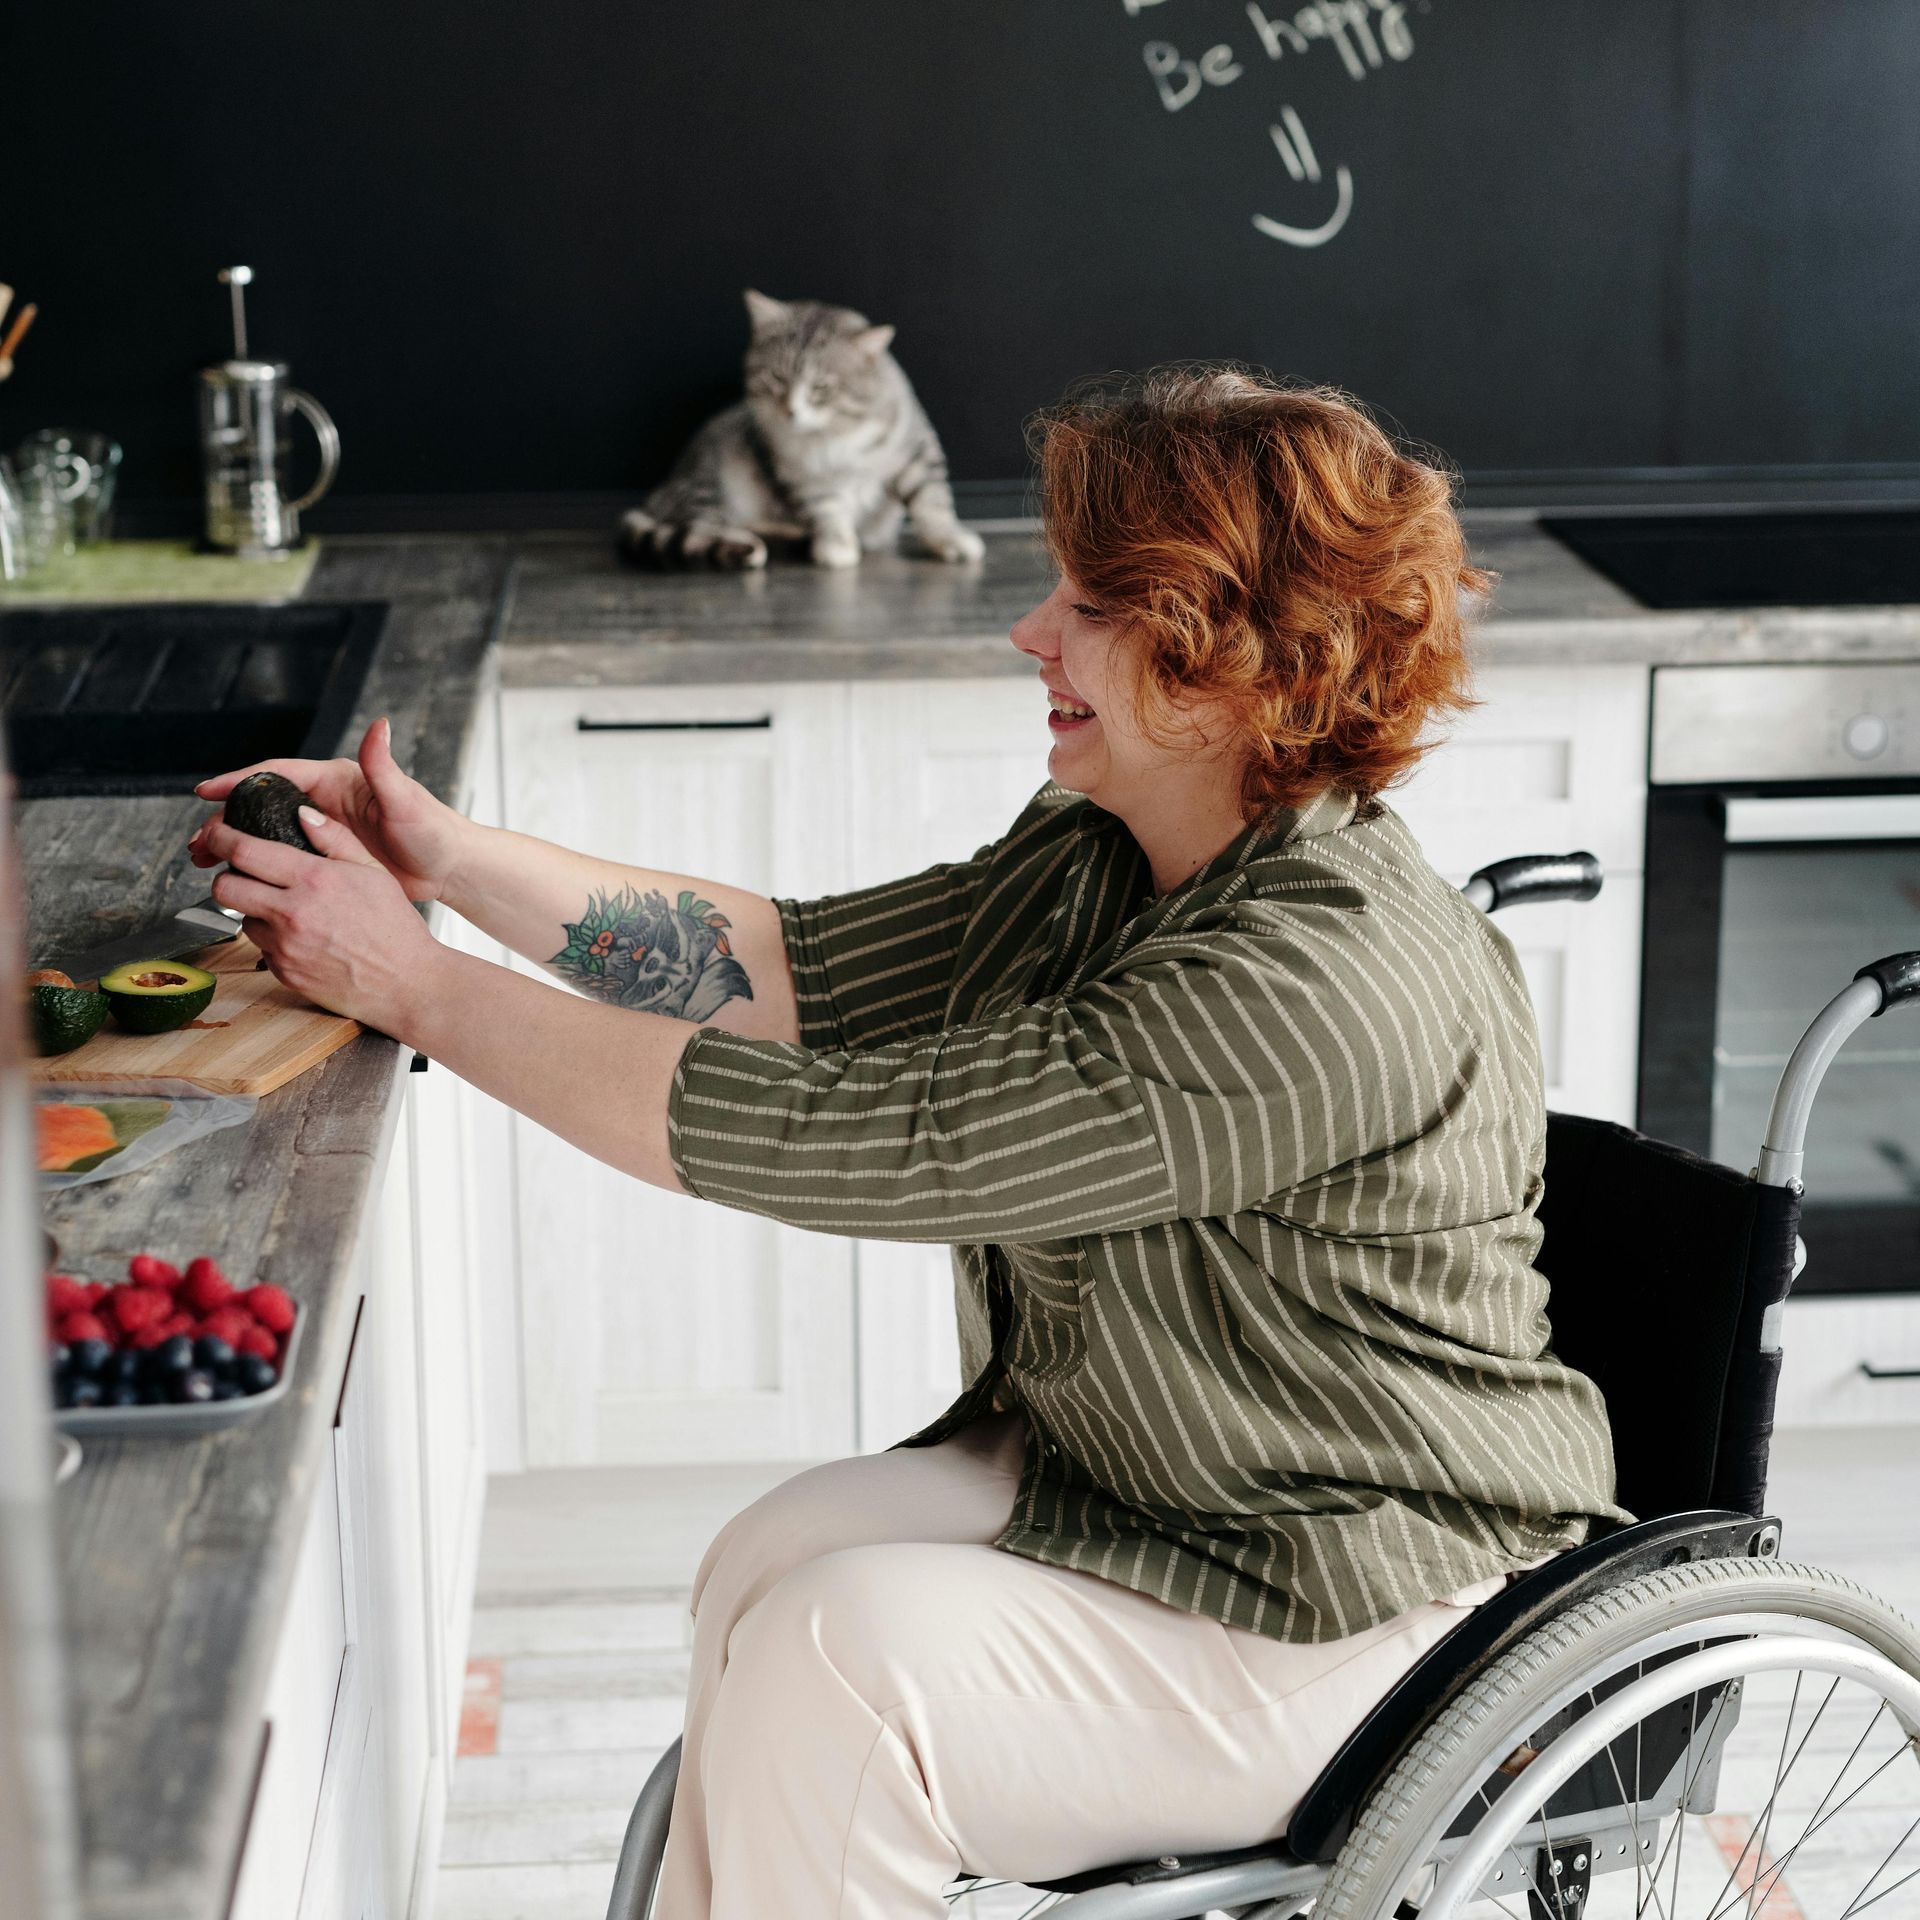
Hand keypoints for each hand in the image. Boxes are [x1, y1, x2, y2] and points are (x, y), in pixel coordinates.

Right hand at [187, 718, 469, 903]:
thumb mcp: (404, 799)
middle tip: (199, 840)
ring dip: (235, 844)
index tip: (206, 791)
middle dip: (226, 819)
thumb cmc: (433, 830)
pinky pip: (284, 859)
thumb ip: (384, 765)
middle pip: (262, 805)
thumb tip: (380, 724)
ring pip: (267, 833)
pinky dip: (258, 866)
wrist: (449, 868)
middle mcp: (325, 802)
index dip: (239, 781)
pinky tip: (240, 880)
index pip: (277, 774)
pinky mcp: (328, 857)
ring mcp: (324, 830)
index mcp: (337, 780)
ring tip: (205, 860)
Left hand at [204, 804, 447, 1036]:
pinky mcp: (284, 974)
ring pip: (243, 920)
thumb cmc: (395, 928)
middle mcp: (293, 914)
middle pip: (225, 887)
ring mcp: (285, 948)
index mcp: (315, 880)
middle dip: (225, 876)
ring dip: (255, 910)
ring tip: (288, 911)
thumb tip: (303, 815)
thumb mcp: (374, 871)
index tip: (219, 833)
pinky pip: (263, 949)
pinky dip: (275, 940)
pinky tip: (305, 938)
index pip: (244, 851)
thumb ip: (336, 839)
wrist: (406, 983)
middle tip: (242, 873)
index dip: (221, 837)